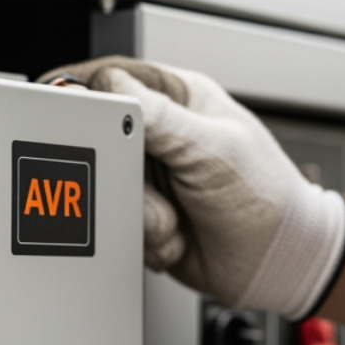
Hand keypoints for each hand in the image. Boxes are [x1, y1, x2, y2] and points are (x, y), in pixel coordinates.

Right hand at [47, 57, 344, 317]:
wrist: (276, 265)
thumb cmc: (266, 198)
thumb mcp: (212, 149)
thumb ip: (158, 117)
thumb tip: (109, 85)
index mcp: (180, 99)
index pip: (113, 80)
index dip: (85, 95)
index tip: (68, 116)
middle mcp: (162, 134)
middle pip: (101, 140)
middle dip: (122, 177)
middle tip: (146, 190)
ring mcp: (152, 176)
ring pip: (107, 187)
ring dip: (139, 214)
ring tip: (173, 221)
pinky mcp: (145, 214)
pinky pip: (116, 222)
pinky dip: (143, 238)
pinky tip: (174, 237)